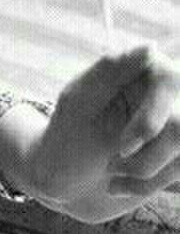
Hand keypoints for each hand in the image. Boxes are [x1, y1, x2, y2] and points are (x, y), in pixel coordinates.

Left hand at [21, 44, 179, 221]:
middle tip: (112, 165)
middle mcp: (168, 92)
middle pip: (179, 127)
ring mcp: (177, 124)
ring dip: (145, 176)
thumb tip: (152, 47)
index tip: (123, 148)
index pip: (168, 81)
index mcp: (144, 67)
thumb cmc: (69, 128)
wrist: (65, 172)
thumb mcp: (81, 98)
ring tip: (111, 176)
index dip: (148, 122)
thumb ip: (113, 69)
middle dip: (146, 158)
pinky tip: (119, 186)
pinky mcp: (178, 155)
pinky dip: (147, 186)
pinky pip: (179, 176)